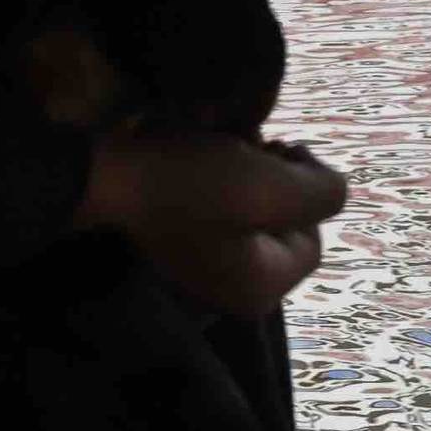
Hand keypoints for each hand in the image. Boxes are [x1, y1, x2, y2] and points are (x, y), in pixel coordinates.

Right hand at [74, 124, 347, 314]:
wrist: (105, 171)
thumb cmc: (190, 182)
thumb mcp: (272, 185)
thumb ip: (322, 192)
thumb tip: (326, 187)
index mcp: (261, 287)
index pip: (314, 236)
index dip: (303, 188)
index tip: (273, 153)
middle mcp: (234, 287)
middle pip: (285, 221)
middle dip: (274, 177)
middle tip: (247, 147)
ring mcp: (205, 262)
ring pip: (256, 205)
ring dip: (248, 166)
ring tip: (222, 143)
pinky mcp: (181, 235)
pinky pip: (222, 203)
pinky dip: (219, 171)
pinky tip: (201, 148)